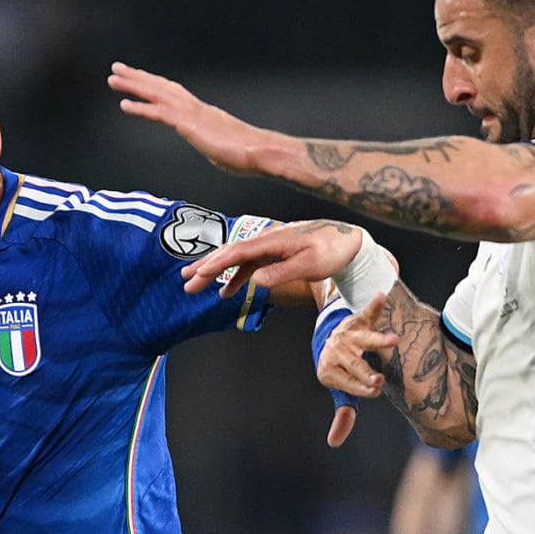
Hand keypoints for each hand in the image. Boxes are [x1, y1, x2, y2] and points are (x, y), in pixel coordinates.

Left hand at [109, 63, 274, 173]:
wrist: (262, 153)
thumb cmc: (250, 156)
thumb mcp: (225, 149)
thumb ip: (215, 145)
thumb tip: (219, 151)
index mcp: (203, 112)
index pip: (174, 94)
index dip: (155, 85)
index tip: (139, 79)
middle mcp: (195, 108)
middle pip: (162, 87)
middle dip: (138, 77)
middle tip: (117, 68)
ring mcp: (192, 114)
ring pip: (157, 94)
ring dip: (133, 85)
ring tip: (113, 78)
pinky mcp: (190, 125)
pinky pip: (160, 113)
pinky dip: (141, 107)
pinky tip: (124, 104)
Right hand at [179, 218, 366, 297]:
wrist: (349, 241)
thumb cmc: (333, 251)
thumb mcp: (311, 264)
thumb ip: (283, 271)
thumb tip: (257, 281)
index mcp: (273, 240)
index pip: (238, 251)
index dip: (217, 262)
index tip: (200, 274)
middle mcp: (267, 240)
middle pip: (230, 253)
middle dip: (206, 267)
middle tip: (185, 281)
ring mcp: (269, 247)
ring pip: (235, 259)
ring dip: (215, 272)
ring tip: (193, 284)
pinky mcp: (274, 255)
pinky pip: (248, 266)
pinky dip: (235, 278)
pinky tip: (225, 293)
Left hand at [318, 297, 396, 446]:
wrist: (329, 338)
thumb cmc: (340, 371)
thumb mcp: (340, 392)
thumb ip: (342, 416)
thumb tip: (334, 443)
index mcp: (328, 372)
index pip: (348, 383)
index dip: (362, 388)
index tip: (375, 389)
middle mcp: (335, 352)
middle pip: (355, 365)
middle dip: (366, 373)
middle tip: (378, 380)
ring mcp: (347, 334)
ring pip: (363, 339)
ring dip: (378, 340)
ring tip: (394, 341)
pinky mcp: (358, 320)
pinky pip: (367, 312)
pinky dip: (375, 305)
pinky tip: (382, 296)